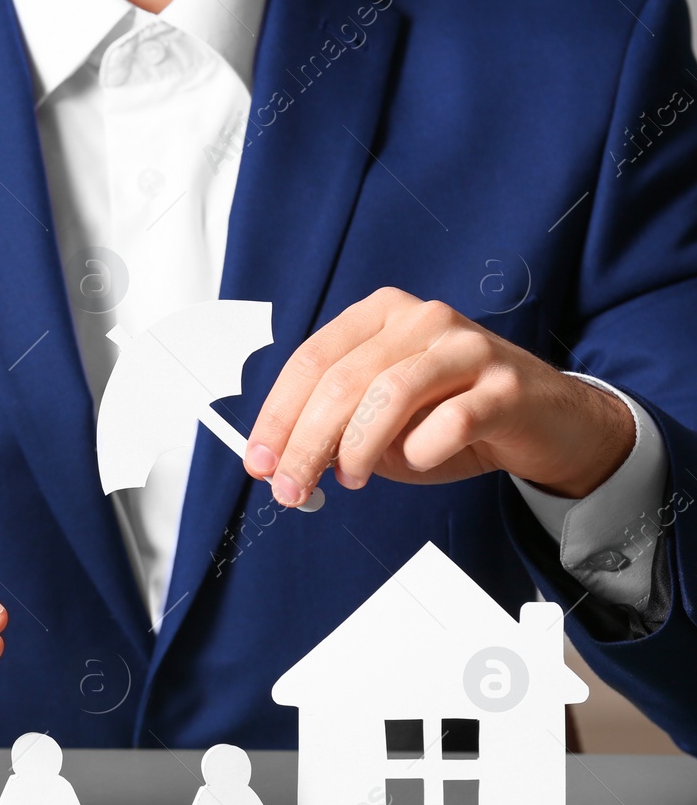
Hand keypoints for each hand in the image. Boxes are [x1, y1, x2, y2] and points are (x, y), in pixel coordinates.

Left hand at [244, 288, 635, 504]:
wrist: (545, 422)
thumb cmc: (452, 417)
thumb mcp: (379, 419)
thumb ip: (332, 428)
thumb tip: (281, 462)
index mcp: (381, 315)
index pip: (310, 360)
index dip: (277, 415)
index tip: (259, 461)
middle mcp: (422, 320)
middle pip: (342, 380)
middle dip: (305, 443)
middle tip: (291, 489)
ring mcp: (468, 348)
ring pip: (389, 394)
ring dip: (357, 450)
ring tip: (350, 479)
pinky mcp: (507, 386)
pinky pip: (449, 423)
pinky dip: (421, 453)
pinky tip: (417, 463)